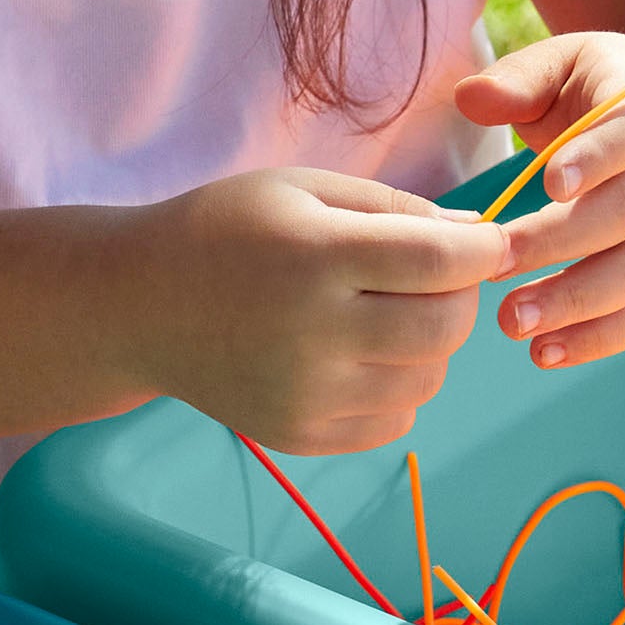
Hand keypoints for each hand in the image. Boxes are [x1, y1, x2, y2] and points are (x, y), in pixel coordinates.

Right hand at [136, 169, 508, 455]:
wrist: (138, 307)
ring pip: (428, 379)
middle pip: (446, 328)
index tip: (486, 243)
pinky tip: (360, 357)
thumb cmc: (224, 232)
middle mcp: (312, 333)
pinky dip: (398, 389)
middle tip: (436, 278)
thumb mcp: (302, 189)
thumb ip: (394, 207)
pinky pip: (395, 421)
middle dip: (460, 297)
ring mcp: (304, 394)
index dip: (483, 251)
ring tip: (388, 315)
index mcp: (314, 257)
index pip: (440, 264)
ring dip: (430, 346)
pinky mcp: (299, 435)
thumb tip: (476, 239)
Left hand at [456, 25, 624, 372]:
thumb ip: (520, 78)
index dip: (596, 157)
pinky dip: (600, 338)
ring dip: (579, 304)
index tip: (548, 182)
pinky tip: (546, 352)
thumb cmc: (609, 93)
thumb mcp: (571, 62)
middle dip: (562, 245)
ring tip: (513, 324)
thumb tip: (467, 97)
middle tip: (495, 267)